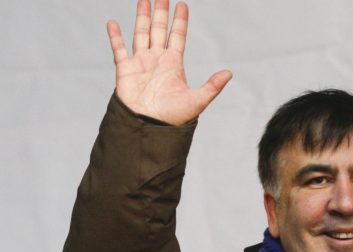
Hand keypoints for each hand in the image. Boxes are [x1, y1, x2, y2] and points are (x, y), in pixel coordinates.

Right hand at [107, 0, 231, 124]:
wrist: (150, 128)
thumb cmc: (174, 118)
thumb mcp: (197, 101)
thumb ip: (212, 86)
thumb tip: (229, 73)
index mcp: (174, 64)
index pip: (177, 36)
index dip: (180, 21)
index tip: (182, 4)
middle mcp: (157, 60)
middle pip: (159, 30)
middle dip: (161, 12)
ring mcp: (141, 62)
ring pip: (141, 33)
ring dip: (142, 17)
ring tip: (144, 0)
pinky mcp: (126, 69)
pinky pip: (119, 49)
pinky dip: (115, 37)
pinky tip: (113, 23)